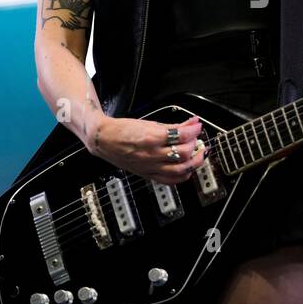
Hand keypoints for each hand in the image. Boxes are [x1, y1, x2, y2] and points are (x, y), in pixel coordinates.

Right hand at [86, 114, 204, 184]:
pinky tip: (186, 169)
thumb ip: (173, 125)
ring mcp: (150, 167)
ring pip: (180, 170)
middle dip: (195, 146)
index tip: (197, 126)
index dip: (194, 130)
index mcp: (151, 138)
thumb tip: (191, 122)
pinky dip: (182, 176)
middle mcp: (151, 154)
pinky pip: (169, 181)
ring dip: (194, 163)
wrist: (104, 140)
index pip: (181, 135)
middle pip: (183, 153)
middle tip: (197, 140)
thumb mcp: (149, 123)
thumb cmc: (123, 130)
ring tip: (198, 155)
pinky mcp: (148, 175)